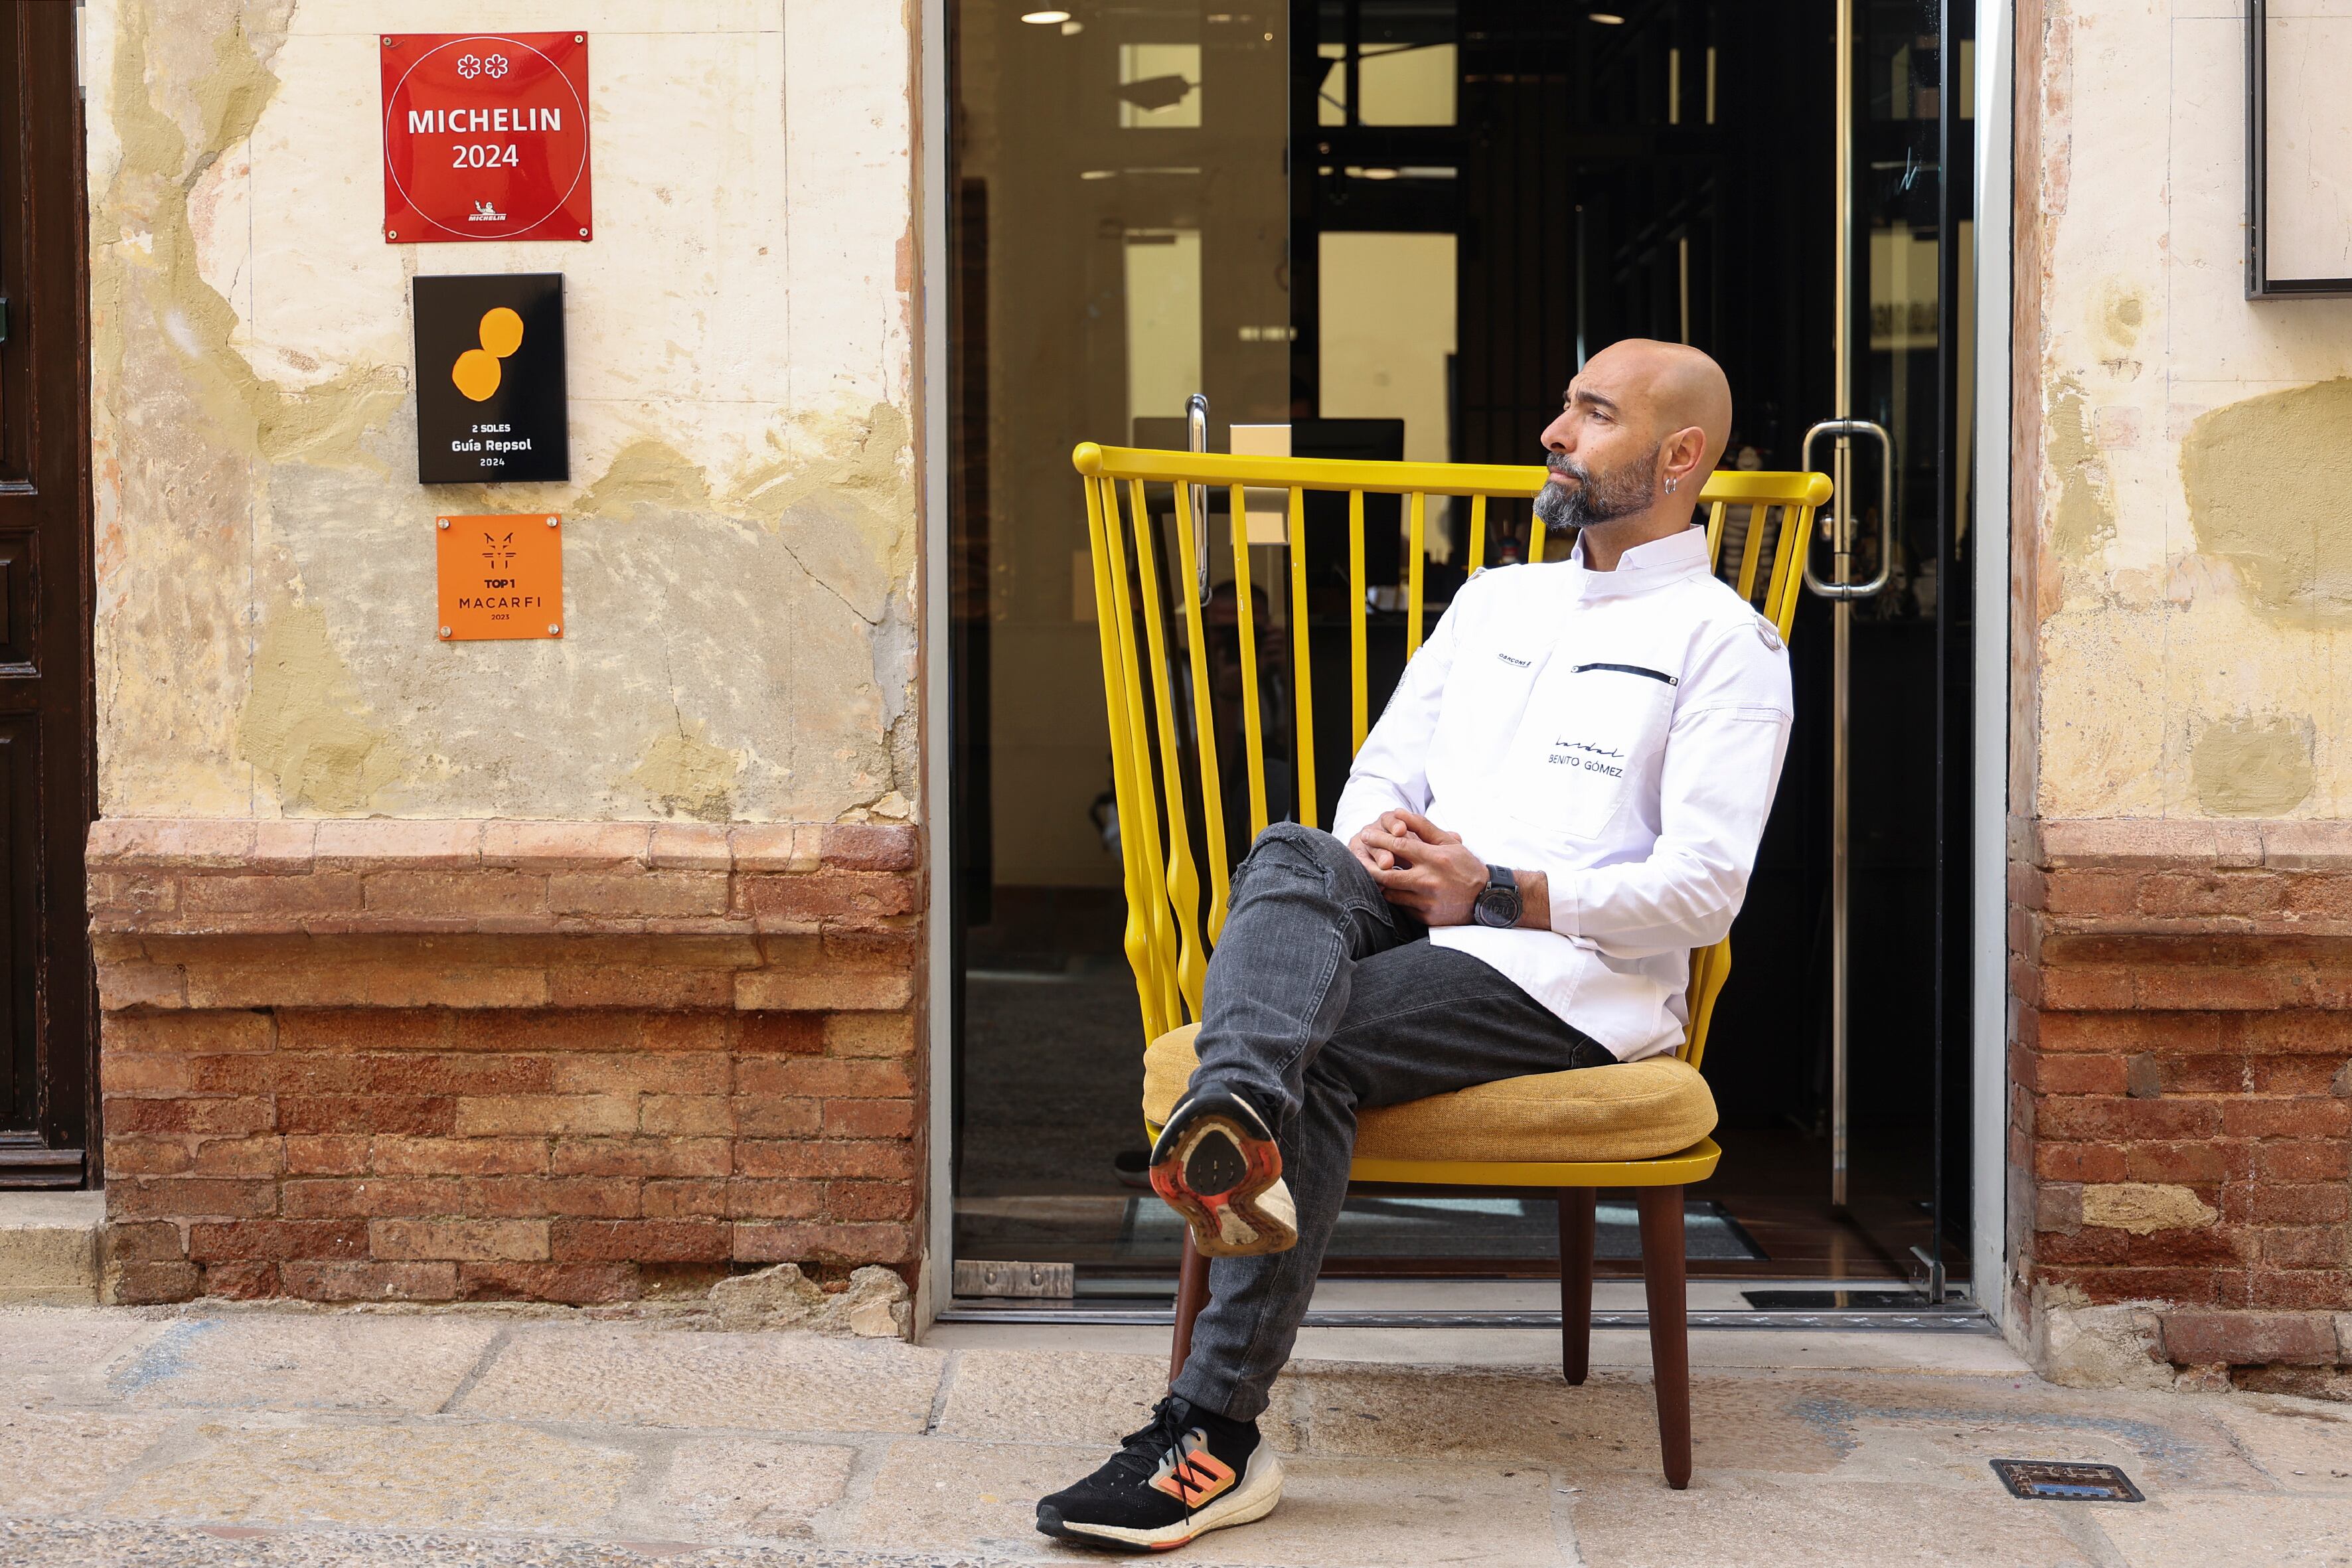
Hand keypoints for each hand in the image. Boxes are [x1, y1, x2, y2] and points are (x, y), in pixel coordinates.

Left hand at [1365, 812, 1487, 925]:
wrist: (1487, 899)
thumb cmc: (1465, 866)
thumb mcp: (1449, 842)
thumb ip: (1423, 827)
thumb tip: (1398, 812)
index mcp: (1435, 858)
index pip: (1399, 846)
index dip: (1378, 840)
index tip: (1365, 835)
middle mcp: (1429, 880)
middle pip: (1386, 875)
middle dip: (1367, 866)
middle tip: (1358, 858)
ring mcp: (1426, 901)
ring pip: (1390, 893)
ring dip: (1380, 884)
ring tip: (1372, 874)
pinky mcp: (1426, 917)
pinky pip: (1402, 907)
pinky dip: (1395, 898)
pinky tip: (1391, 890)